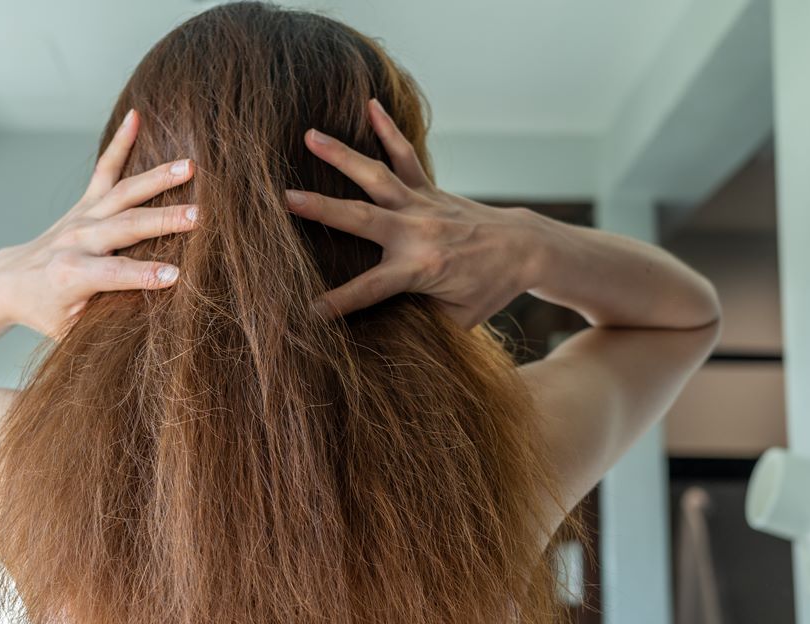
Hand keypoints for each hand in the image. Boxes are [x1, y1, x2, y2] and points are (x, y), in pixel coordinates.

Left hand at [0, 108, 198, 336]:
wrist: (10, 282)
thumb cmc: (47, 313)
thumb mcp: (74, 330)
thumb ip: (108, 319)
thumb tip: (154, 319)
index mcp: (72, 275)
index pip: (114, 274)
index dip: (144, 275)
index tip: (177, 276)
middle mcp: (76, 240)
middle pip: (125, 227)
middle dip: (162, 220)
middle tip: (199, 216)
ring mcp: (81, 217)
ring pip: (123, 194)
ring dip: (157, 179)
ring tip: (190, 167)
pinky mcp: (85, 203)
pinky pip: (104, 169)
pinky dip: (120, 142)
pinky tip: (137, 116)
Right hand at [285, 98, 554, 328]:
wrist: (523, 249)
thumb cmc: (488, 290)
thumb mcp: (456, 320)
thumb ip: (419, 321)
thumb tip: (380, 333)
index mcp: (421, 269)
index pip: (369, 290)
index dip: (337, 303)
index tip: (306, 312)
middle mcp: (417, 231)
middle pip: (361, 218)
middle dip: (322, 209)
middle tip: (285, 199)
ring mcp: (422, 205)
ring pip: (377, 175)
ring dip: (341, 155)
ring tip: (309, 136)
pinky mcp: (429, 189)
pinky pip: (406, 155)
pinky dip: (388, 129)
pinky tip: (370, 104)